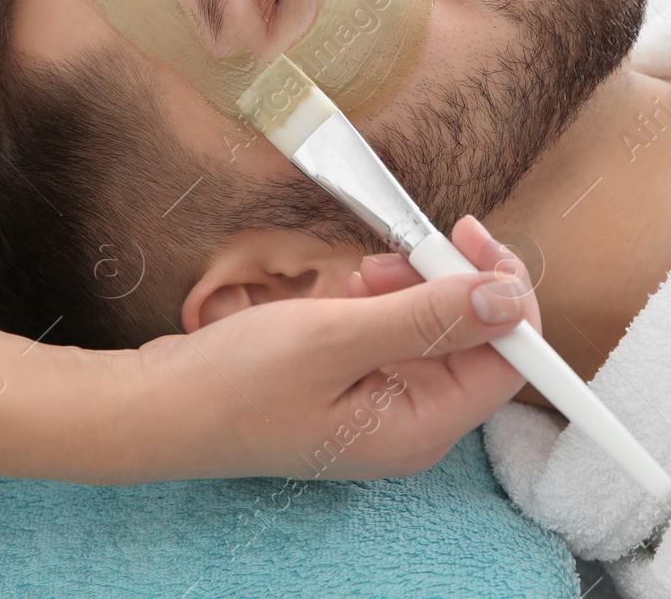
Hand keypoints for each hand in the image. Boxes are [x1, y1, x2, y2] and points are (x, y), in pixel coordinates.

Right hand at [132, 215, 539, 481]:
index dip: (505, 297)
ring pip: (434, 332)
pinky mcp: (355, 388)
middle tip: (409, 245)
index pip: (508, 362)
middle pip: (475, 342)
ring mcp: (382, 407)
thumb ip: (429, 317)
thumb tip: (510, 300)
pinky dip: (383, 302)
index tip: (474, 240)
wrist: (160, 407)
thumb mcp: (337, 337)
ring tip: (366, 270)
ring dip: (414, 288)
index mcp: (420, 429)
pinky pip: (395, 335)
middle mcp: (412, 425)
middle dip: (450, 286)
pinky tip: (351, 288)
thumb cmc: (237, 385)